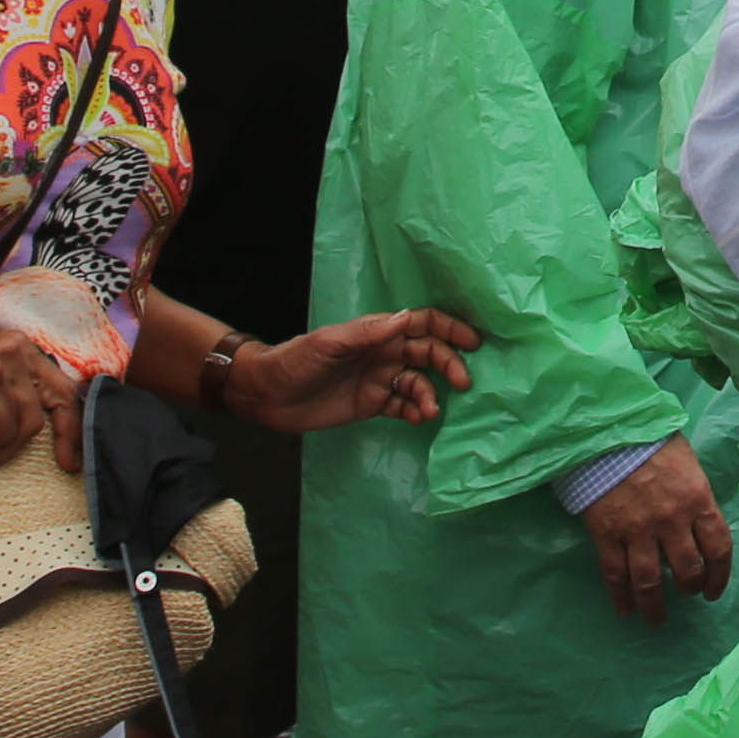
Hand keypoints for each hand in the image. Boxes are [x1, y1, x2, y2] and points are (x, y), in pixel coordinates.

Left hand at [227, 307, 483, 435]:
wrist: (266, 395)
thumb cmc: (294, 361)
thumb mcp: (328, 343)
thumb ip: (368, 333)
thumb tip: (407, 318)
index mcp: (376, 332)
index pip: (422, 323)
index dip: (449, 329)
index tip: (471, 342)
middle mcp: (384, 352)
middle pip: (428, 353)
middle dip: (449, 365)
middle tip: (461, 383)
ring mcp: (379, 379)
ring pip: (419, 382)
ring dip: (431, 394)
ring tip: (430, 411)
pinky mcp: (372, 404)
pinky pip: (404, 405)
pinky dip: (416, 411)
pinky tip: (419, 419)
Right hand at [582, 435, 736, 619]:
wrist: (606, 430)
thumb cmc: (650, 440)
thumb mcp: (687, 461)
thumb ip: (696, 493)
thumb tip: (700, 518)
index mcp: (698, 499)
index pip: (718, 548)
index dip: (719, 576)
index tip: (713, 590)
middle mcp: (672, 521)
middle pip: (688, 570)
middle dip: (690, 589)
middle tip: (686, 594)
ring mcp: (638, 531)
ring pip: (651, 581)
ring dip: (655, 606)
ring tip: (655, 618)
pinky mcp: (607, 535)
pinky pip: (616, 575)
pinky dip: (621, 597)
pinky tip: (625, 609)